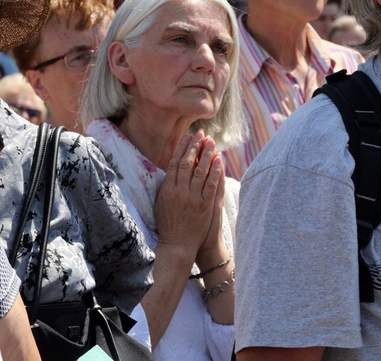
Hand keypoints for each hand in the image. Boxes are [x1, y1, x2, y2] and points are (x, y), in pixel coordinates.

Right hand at [154, 130, 223, 253]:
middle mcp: (178, 191)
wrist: (177, 245)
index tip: (187, 137)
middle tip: (201, 134)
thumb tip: (171, 170)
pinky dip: (214, 170)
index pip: (174, 163)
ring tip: (211, 142)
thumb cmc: (168, 225)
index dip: (182, 148)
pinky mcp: (204, 205)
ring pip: (199, 171)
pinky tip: (218, 160)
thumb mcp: (161, 203)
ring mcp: (192, 198)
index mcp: (166, 190)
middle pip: (187, 163)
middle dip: (194, 146)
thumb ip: (166, 187)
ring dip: (206, 154)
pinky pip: (210, 184)